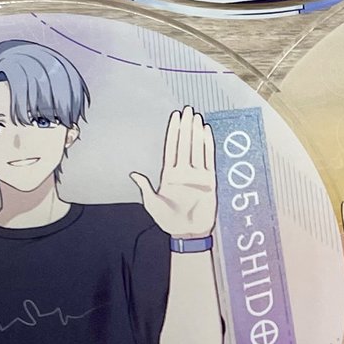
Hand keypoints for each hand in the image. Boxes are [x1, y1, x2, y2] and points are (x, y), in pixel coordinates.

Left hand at [129, 108, 215, 240]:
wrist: (188, 233)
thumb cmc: (169, 221)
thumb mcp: (152, 204)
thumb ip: (145, 188)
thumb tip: (134, 174)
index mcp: (169, 174)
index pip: (172, 148)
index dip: (173, 132)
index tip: (175, 117)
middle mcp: (183, 171)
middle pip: (185, 144)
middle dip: (186, 127)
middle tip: (188, 110)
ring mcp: (197, 175)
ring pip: (197, 148)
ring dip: (197, 133)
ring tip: (197, 117)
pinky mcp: (209, 180)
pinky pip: (208, 159)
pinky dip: (208, 146)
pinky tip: (207, 133)